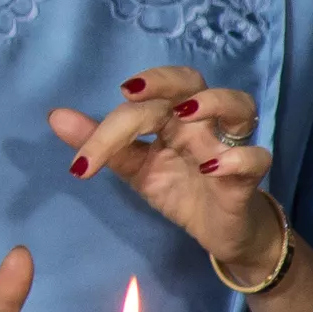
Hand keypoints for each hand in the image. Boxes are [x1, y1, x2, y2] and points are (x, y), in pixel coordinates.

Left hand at [51, 66, 283, 276]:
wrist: (222, 232)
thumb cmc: (180, 190)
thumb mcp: (135, 168)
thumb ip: (101, 144)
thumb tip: (55, 116)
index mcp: (171, 117)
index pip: (142, 103)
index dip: (109, 126)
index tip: (81, 164)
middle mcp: (202, 123)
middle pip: (193, 81)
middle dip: (164, 79)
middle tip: (131, 91)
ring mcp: (229, 146)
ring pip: (239, 106)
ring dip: (213, 102)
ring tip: (183, 114)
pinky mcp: (250, 178)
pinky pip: (257, 158)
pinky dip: (238, 158)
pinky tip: (211, 168)